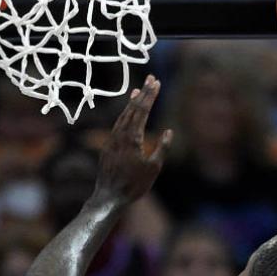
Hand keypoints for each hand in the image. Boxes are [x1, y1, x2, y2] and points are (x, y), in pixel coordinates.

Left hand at [94, 75, 170, 203]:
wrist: (109, 196)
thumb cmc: (134, 184)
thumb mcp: (154, 168)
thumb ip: (162, 148)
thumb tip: (168, 131)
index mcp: (133, 138)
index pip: (143, 110)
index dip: (150, 95)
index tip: (157, 82)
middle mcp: (120, 134)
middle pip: (133, 108)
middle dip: (143, 93)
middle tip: (151, 78)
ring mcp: (112, 139)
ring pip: (123, 115)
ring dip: (132, 102)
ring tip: (139, 90)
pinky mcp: (108, 146)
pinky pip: (118, 124)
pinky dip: (125, 115)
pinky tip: (128, 113)